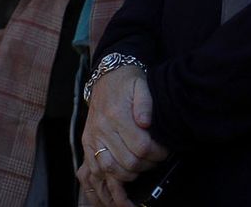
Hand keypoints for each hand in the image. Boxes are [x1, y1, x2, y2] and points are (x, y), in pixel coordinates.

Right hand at [78, 65, 167, 205]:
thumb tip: (145, 123)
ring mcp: (92, 135)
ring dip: (131, 172)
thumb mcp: (141, 85)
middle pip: (129, 161)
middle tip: (155, 158)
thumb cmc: (127, 82)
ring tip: (141, 163)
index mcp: (116, 114)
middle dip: (148, 164)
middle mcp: (102, 127)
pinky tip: (123, 168)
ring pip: (112, 168)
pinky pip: (95, 165)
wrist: (106, 76)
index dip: (158, 154)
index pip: (141, 147)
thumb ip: (146, 103)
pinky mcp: (87, 140)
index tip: (164, 150)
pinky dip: (110, 173)